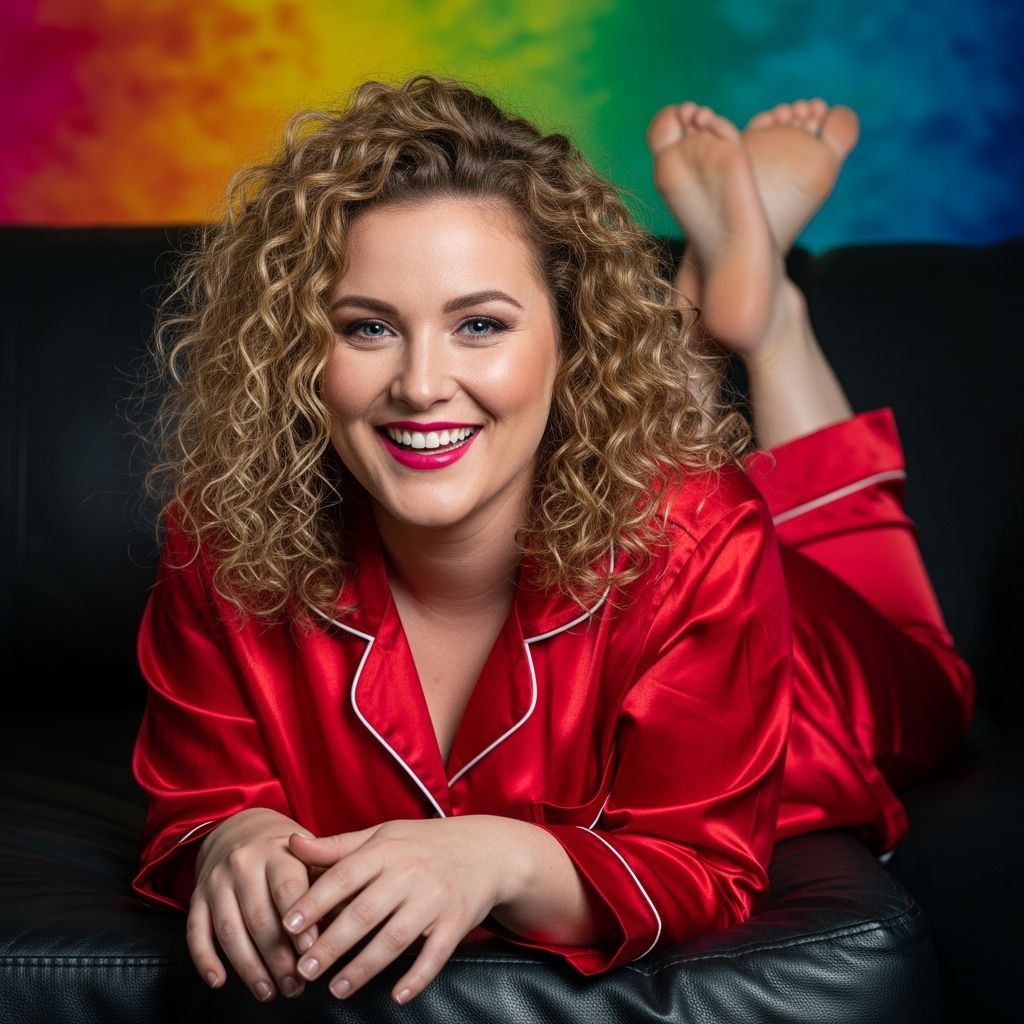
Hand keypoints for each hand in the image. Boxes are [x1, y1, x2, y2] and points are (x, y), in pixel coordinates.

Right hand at [187, 807, 322, 1001]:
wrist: (239, 828)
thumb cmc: (284, 850)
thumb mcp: (308, 853)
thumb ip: (325, 880)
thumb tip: (345, 917)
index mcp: (278, 851)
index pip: (288, 888)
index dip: (300, 922)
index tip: (311, 951)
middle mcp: (244, 864)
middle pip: (260, 917)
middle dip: (278, 957)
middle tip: (295, 985)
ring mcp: (217, 881)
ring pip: (229, 930)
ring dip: (249, 967)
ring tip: (268, 991)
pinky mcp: (197, 897)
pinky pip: (196, 932)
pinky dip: (205, 960)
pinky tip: (219, 981)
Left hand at [281, 816, 528, 1003]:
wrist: (488, 849)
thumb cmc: (424, 844)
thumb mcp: (382, 836)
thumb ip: (336, 847)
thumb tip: (291, 843)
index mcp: (386, 850)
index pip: (344, 876)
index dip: (315, 902)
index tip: (288, 927)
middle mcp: (410, 872)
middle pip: (365, 912)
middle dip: (332, 944)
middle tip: (303, 971)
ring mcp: (435, 898)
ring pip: (395, 937)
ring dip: (364, 966)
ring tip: (337, 989)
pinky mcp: (457, 921)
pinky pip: (436, 953)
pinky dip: (417, 976)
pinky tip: (397, 995)